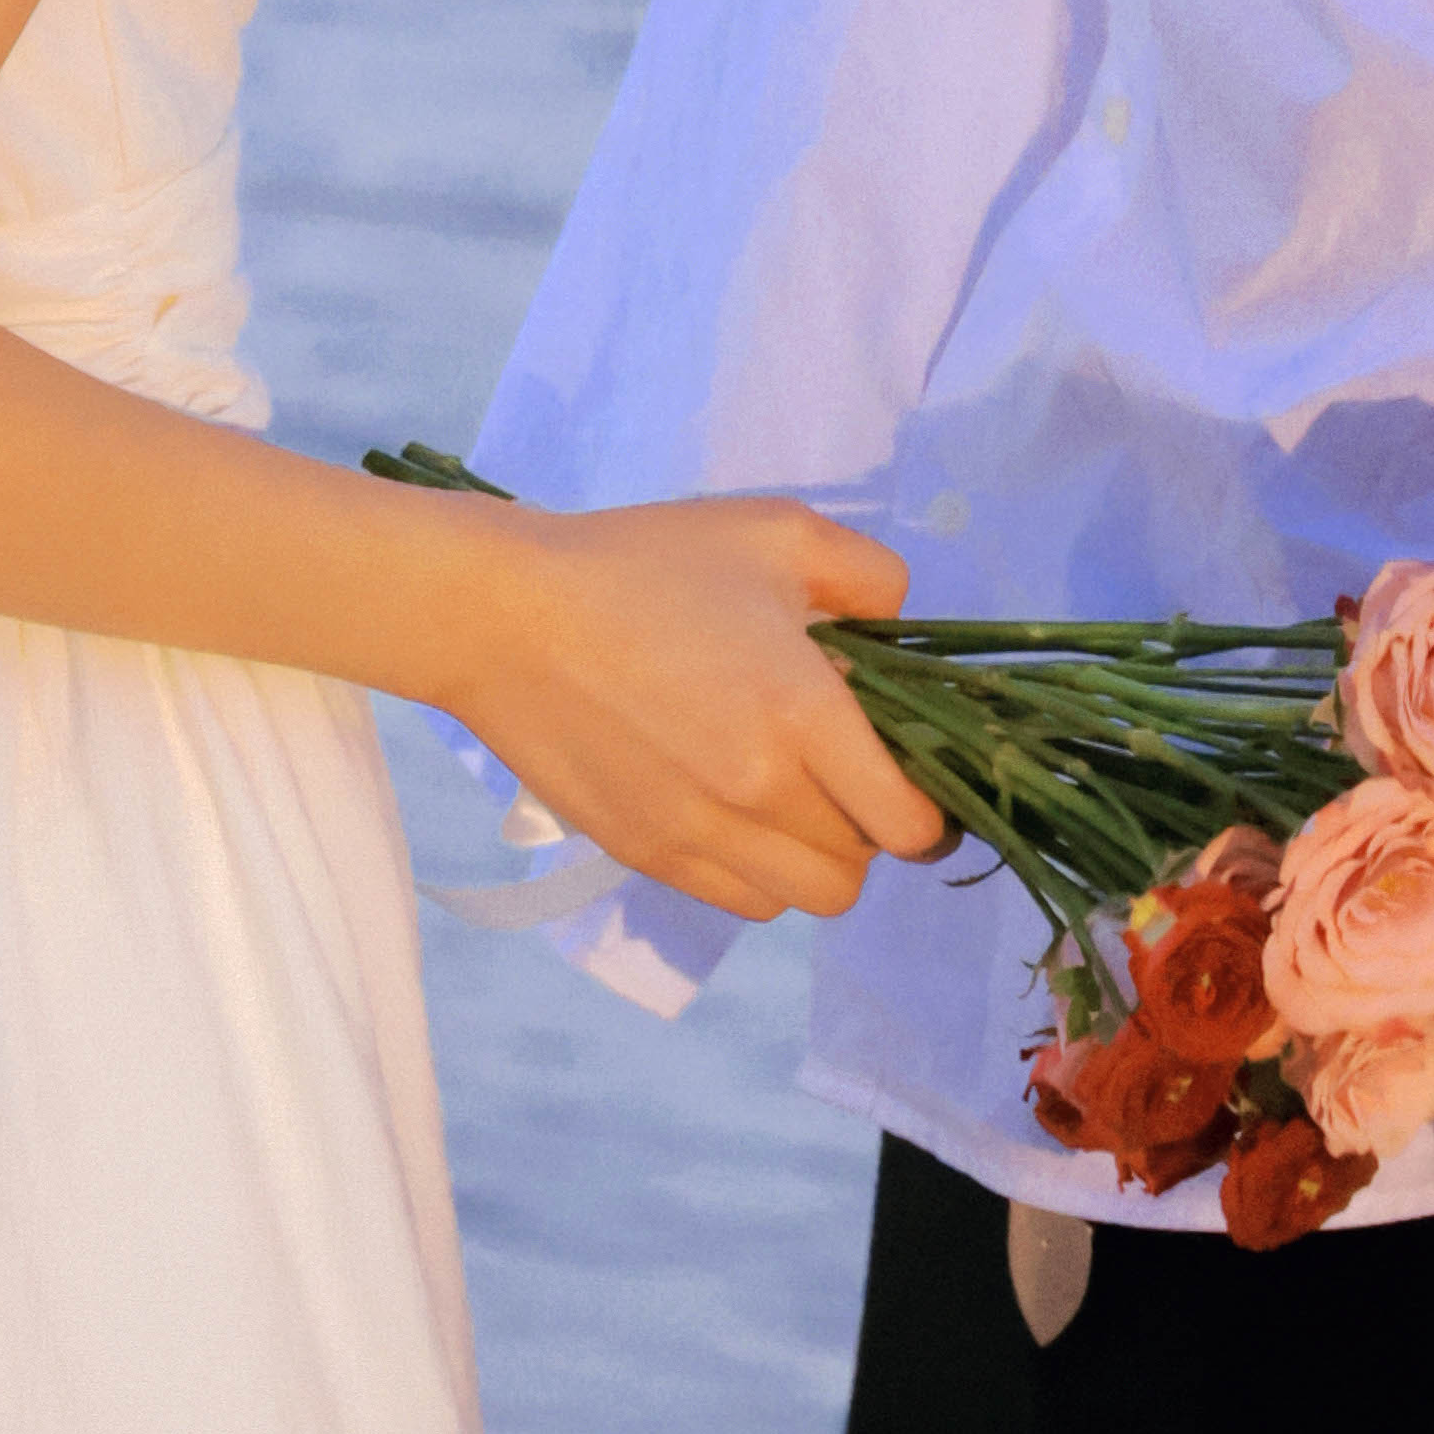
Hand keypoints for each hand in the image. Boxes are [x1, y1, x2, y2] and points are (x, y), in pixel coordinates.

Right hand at [440, 496, 952, 926]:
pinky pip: (741, 902)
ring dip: (817, 858)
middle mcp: (759, 793)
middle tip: (843, 770)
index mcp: (803, 715)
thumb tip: (898, 629)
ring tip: (791, 798)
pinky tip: (738, 813)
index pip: (909, 823)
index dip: (928, 808)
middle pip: (861, 866)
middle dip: (869, 825)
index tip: (912, 775)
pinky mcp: (648, 854)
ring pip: (806, 899)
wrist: (505, 616)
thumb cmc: (642, 564)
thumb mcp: (775, 530)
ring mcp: (698, 834)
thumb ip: (868, 575)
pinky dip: (759, 872)